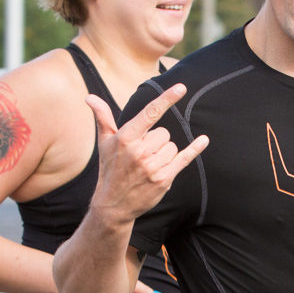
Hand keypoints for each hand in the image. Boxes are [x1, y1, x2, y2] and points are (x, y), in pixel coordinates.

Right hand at [86, 84, 208, 227]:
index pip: (150, 113)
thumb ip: (103, 117)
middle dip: (156, 141)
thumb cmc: (110, 169)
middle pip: (164, 133)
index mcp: (126, 138)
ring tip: (148, 165)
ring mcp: (152, 166)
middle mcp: (139, 151)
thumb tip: (89, 97)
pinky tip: (203, 140)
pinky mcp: (163, 179)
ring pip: (172, 146)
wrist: (113, 205)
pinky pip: (184, 158)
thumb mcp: (104, 143)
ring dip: (164, 153)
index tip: (181, 87)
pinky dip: (195, 149)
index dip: (166, 99)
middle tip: (142, 155)